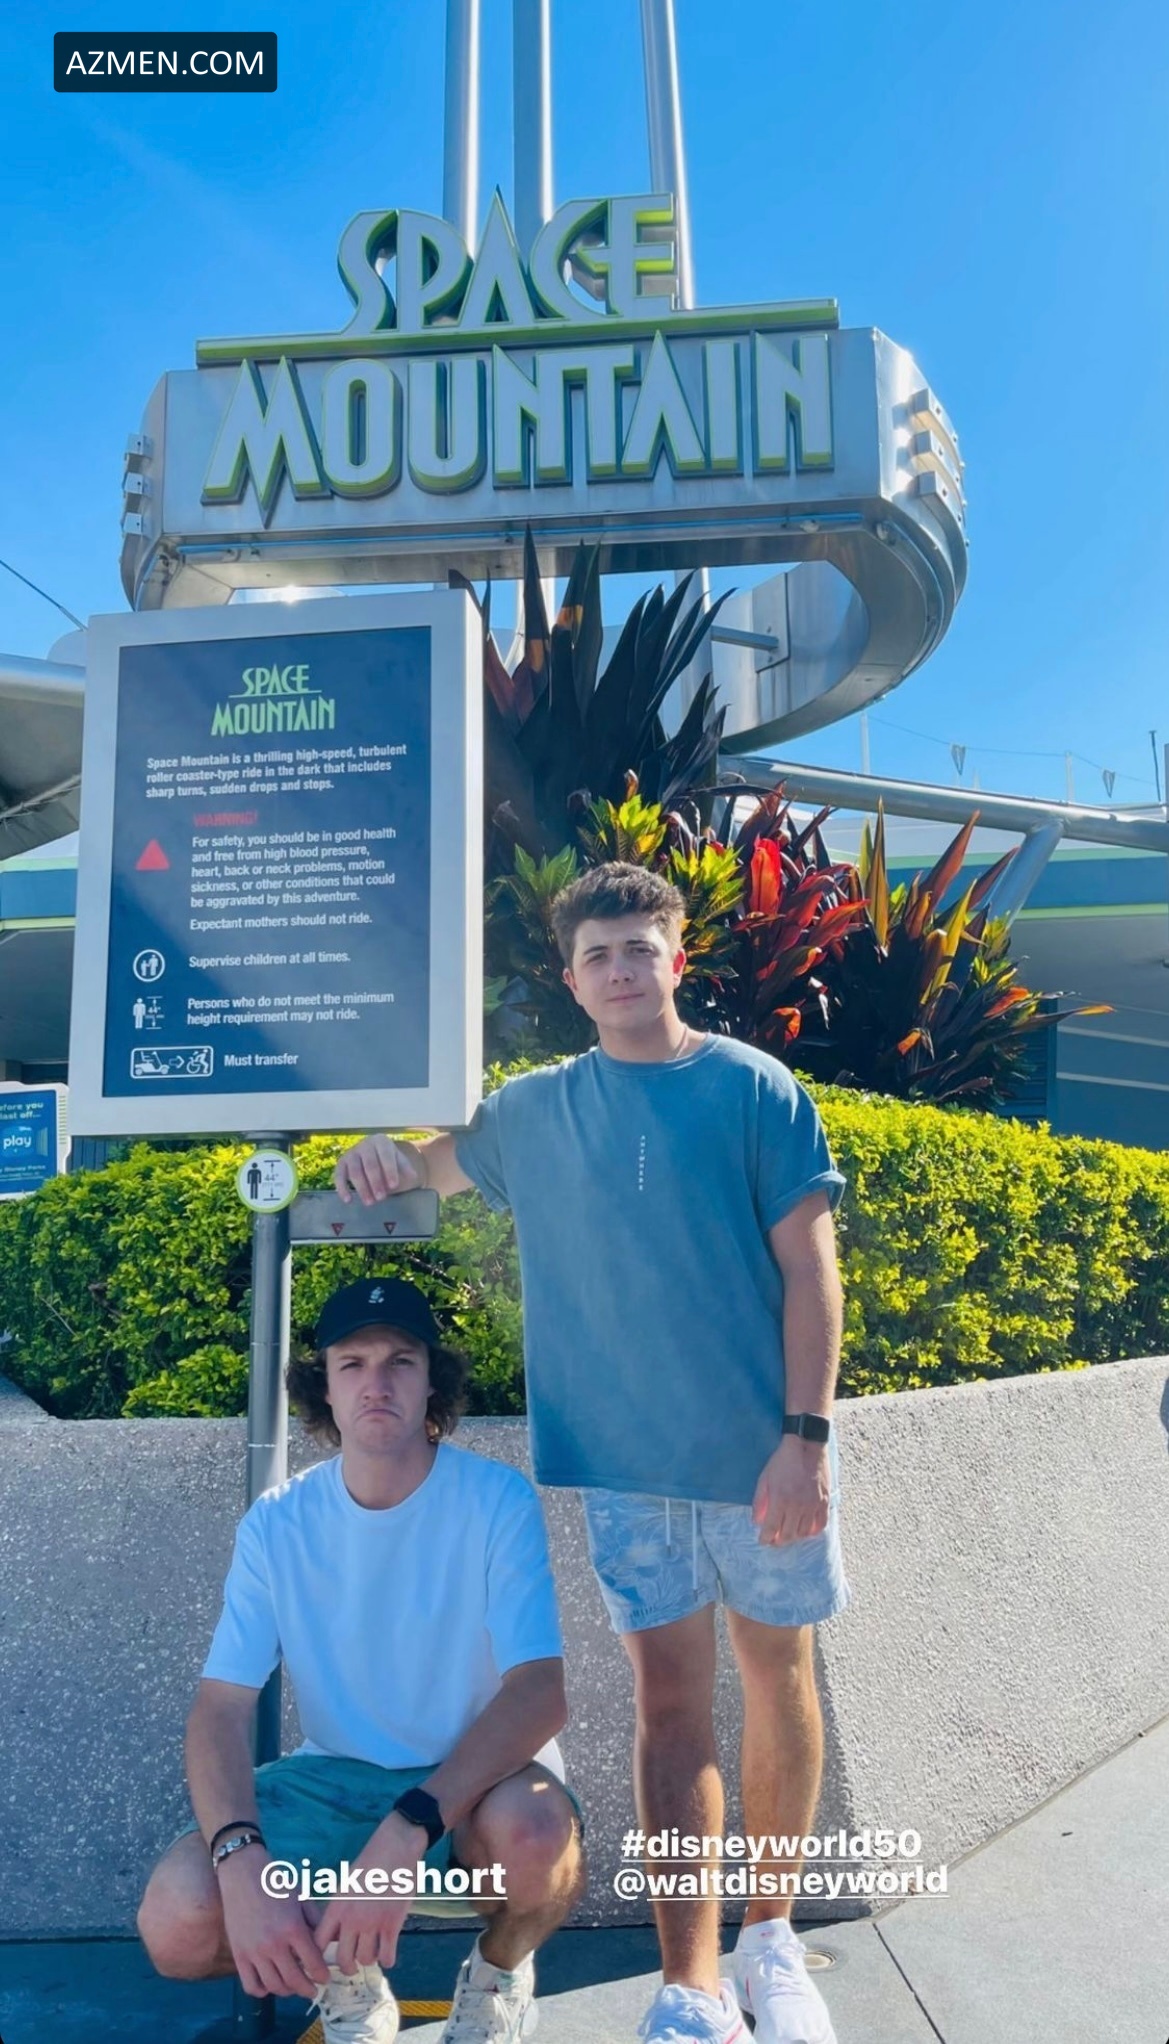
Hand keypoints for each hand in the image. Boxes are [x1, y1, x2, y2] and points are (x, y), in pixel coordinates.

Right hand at [217, 1850, 330, 1999]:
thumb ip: (315, 1922)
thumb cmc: (275, 1884)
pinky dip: (262, 1991)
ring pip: (274, 1986)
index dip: (321, 1975)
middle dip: (307, 1989)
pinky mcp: (239, 1956)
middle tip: (312, 1989)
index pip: (313, 1963)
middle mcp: (274, 1944)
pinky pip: (251, 1985)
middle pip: (294, 1980)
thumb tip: (328, 1942)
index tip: (324, 1978)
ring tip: (293, 1987)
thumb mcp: (301, 1899)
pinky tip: (269, 1985)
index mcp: (293, 1928)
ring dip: (287, 1991)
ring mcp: (254, 1952)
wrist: (243, 1875)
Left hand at [313, 1811, 425, 1973]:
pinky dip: (387, 1959)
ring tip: (372, 1954)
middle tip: (351, 1966)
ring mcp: (373, 1923)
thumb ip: (340, 1911)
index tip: (325, 1961)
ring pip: (365, 1960)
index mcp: (337, 1907)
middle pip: (342, 1959)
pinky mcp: (393, 1924)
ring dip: (368, 1960)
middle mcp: (352, 1918)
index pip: (318, 1943)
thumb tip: (334, 1936)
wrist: (396, 1846)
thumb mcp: (347, 1885)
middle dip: (346, 1967)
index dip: (319, 1957)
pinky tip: (387, 1954)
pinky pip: (387, 1956)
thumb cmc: (370, 1862)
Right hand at [333, 1134, 419, 1205]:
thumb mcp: (399, 1161)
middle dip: (376, 1182)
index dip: (389, 1171)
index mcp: (381, 1142)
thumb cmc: (389, 1159)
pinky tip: (348, 1200)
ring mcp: (352, 1153)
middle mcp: (365, 1144)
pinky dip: (342, 1188)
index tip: (394, 1186)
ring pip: (354, 1171)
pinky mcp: (341, 1163)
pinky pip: (339, 1175)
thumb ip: (406, 1168)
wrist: (374, 1153)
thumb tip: (413, 1176)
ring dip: (361, 1188)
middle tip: (381, 1198)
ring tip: (370, 1202)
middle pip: (370, 1165)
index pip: (386, 1156)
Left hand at [752, 1437, 829, 1545]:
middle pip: (788, 1535)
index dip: (765, 1538)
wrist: (806, 1445)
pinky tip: (806, 1530)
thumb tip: (756, 1521)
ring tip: (788, 1534)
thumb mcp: (764, 1478)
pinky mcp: (824, 1501)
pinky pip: (821, 1525)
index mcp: (780, 1499)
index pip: (772, 1529)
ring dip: (794, 1537)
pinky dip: (813, 1532)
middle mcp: (797, 1505)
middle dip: (778, 1541)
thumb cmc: (783, 1461)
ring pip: (804, 1533)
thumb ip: (759, 1501)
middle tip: (774, 1540)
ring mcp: (813, 1505)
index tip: (762, 1541)